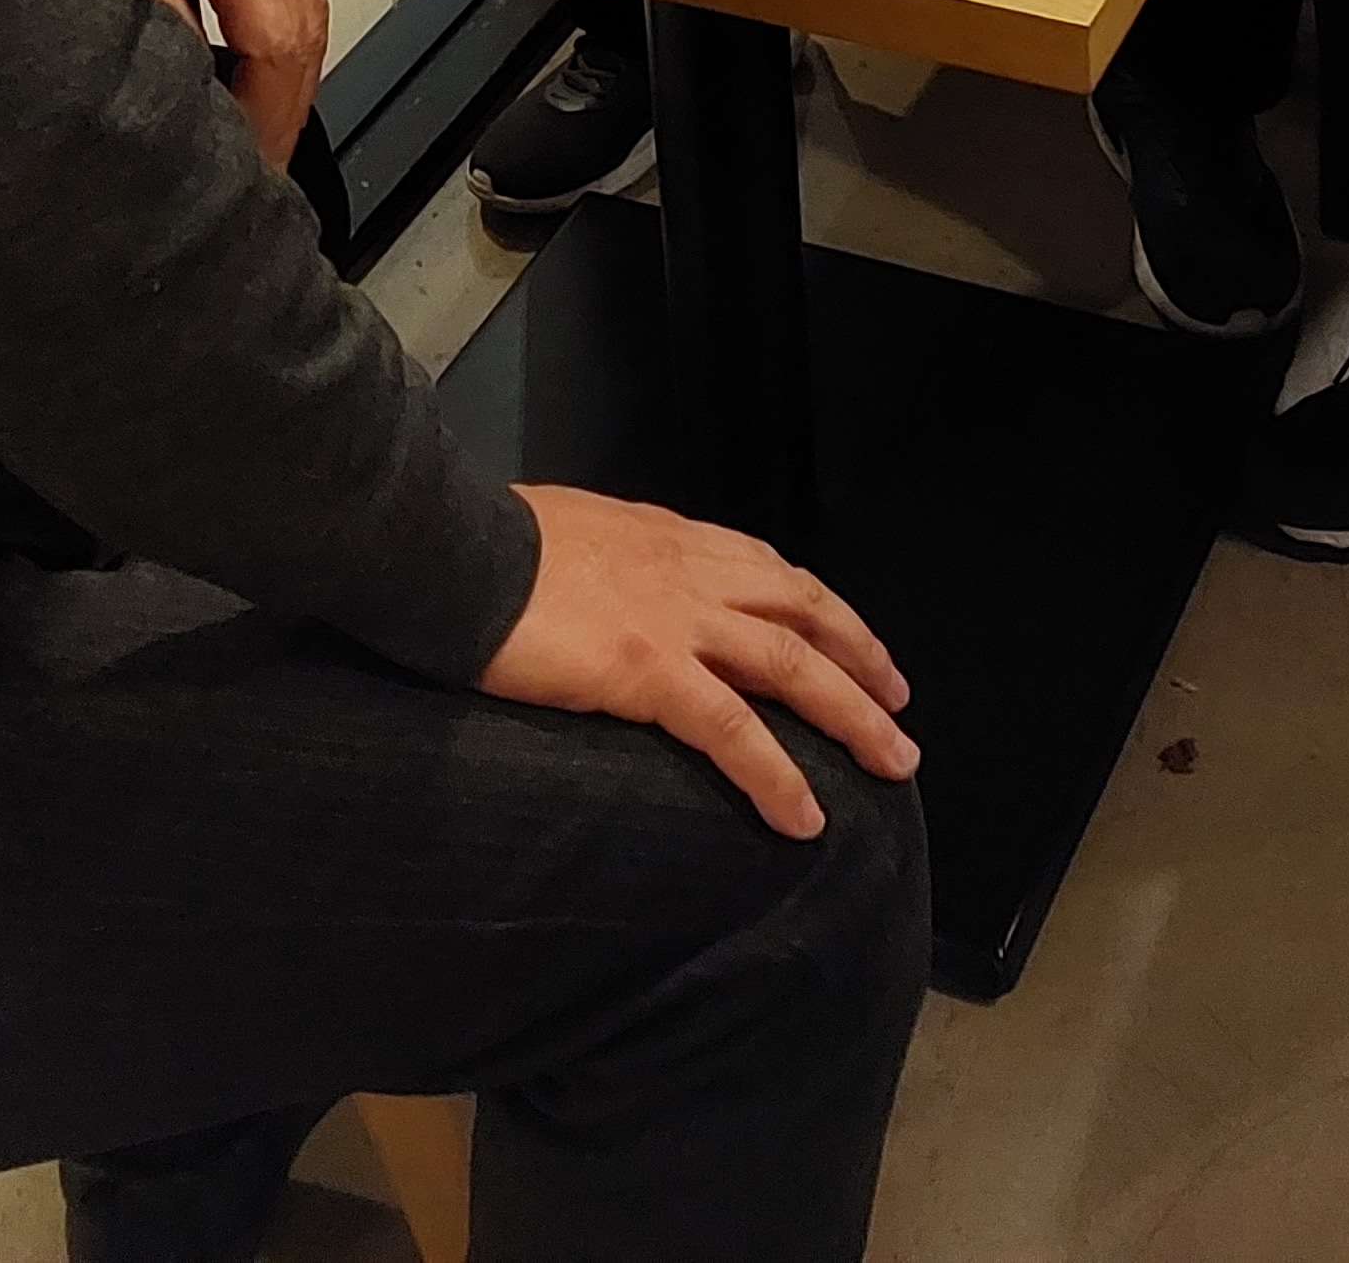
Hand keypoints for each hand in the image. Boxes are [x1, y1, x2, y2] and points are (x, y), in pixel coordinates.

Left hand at [98, 0, 329, 164]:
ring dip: (291, 86)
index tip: (246, 167)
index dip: (265, 117)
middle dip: (285, 116)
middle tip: (258, 177)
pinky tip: (263, 73)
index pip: (274, 49)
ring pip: (312, 22)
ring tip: (262, 140)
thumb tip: (162, 75)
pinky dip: (290, 47)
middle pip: (305, 45)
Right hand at [477, 483, 917, 836]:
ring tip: (893, 763)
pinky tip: (804, 817)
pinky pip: (735, 730)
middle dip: (862, 660)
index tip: (850, 638)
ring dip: (853, 718)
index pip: (767, 569)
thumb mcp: (567, 532)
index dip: (819, 607)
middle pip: (805, 614)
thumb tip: (610, 584)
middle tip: (900, 704)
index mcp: (668, 539)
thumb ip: (609, 561)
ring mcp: (676, 620)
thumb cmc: (485, 542)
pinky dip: (777, 775)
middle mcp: (689, 572)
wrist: (448, 549)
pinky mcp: (649, 672)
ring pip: (794, 669)